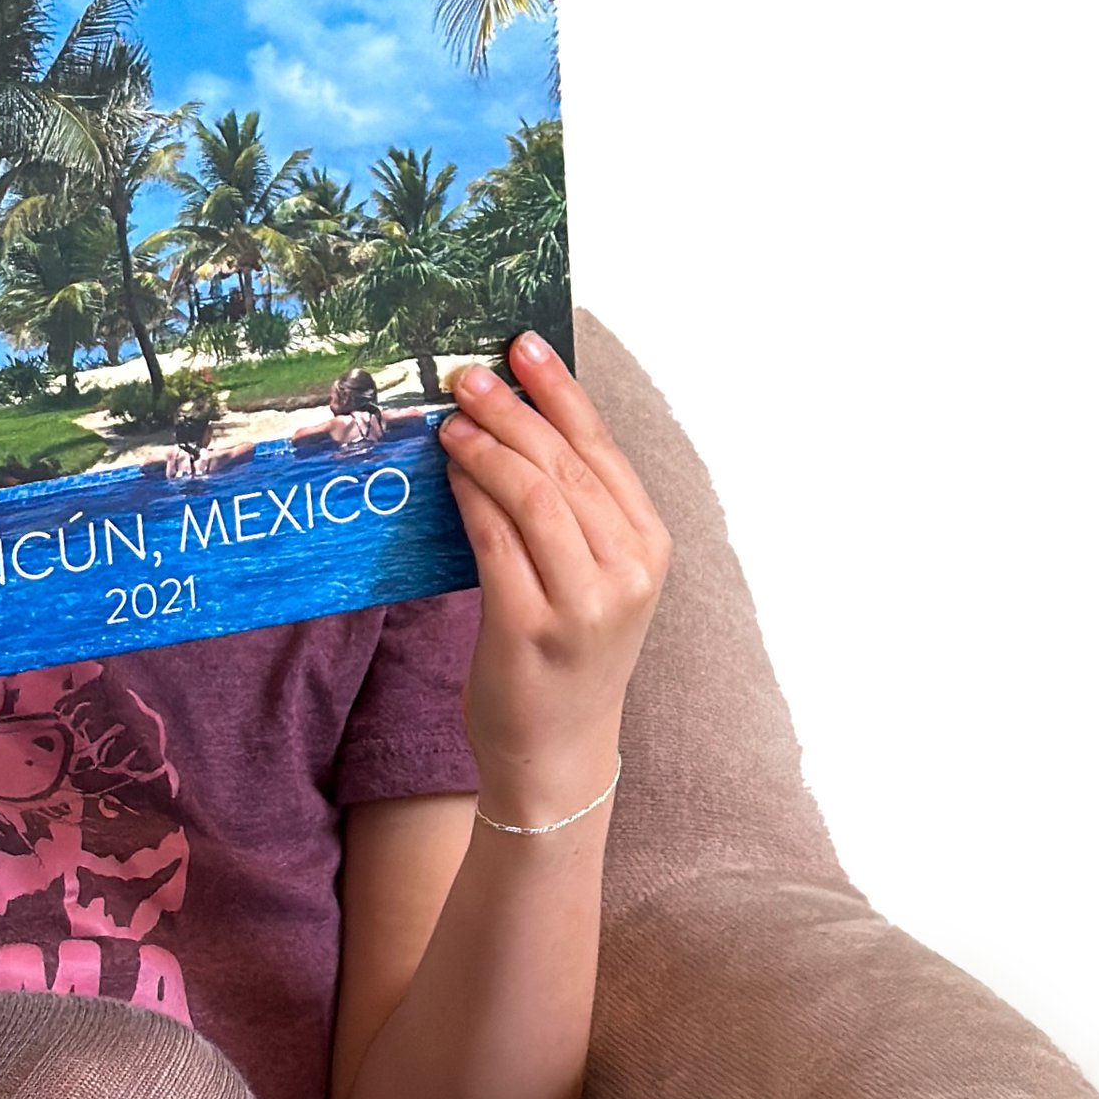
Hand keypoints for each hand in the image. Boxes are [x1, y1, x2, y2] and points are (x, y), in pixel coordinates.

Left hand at [435, 335, 671, 821]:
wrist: (556, 753)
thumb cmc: (565, 658)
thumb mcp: (592, 579)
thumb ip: (570, 512)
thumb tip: (514, 426)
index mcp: (649, 546)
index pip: (601, 449)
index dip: (559, 391)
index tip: (522, 345)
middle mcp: (629, 570)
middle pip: (565, 464)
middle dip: (512, 409)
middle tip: (467, 376)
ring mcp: (585, 601)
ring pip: (533, 494)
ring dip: (487, 447)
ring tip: (451, 419)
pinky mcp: (532, 628)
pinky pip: (496, 541)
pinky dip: (470, 497)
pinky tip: (449, 474)